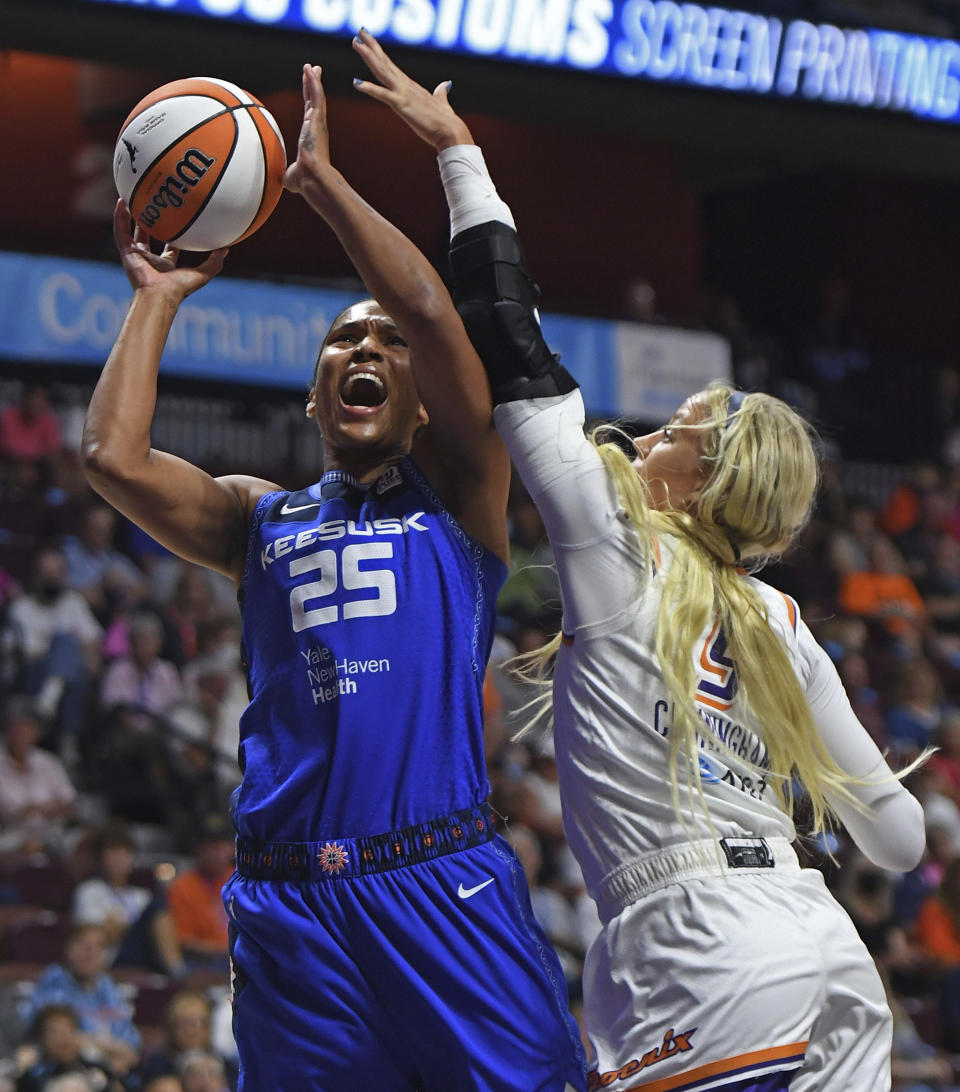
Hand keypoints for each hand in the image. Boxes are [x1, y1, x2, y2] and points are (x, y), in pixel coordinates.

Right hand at [114, 200, 226, 299]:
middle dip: (150, 223)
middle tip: (153, 205)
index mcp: (167, 265)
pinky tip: (121, 201)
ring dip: (131, 217)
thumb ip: (215, 261)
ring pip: (131, 232)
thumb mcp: (203, 273)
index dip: (174, 234)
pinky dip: (119, 217)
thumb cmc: (180, 288)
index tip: (177, 219)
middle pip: (149, 238)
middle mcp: (151, 260)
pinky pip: (120, 231)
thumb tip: (227, 247)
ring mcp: (137, 256)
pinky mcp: (126, 253)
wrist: (159, 294)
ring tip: (133, 198)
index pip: (170, 248)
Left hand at [284, 64, 330, 196]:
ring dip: (314, 80)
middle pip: (314, 101)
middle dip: (313, 86)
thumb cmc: (305, 181)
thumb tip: (281, 181)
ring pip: (317, 96)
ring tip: (311, 66)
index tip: (308, 91)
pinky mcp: (318, 119)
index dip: (308, 102)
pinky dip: (314, 82)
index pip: (310, 115)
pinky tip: (311, 69)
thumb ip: (288, 174)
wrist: (312, 178)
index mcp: (311, 137)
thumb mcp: (292, 175)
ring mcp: (318, 122)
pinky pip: (317, 95)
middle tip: (313, 71)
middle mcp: (317, 127)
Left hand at [351, 29, 473, 150]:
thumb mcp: (441, 103)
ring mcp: (404, 93)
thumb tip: (445, 85)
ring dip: (368, 56)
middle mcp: (406, 85)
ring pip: (382, 71)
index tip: (369, 41)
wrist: (451, 131)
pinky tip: (357, 83)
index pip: (391, 66)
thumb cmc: (446, 120)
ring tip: (356, 42)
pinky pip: (383, 95)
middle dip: (371, 47)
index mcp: (411, 86)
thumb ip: (440, 94)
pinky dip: (370, 89)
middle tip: (359, 33)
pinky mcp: (402, 105)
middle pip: (384, 63)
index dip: (380, 54)